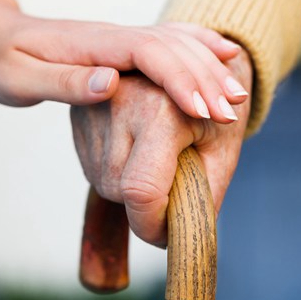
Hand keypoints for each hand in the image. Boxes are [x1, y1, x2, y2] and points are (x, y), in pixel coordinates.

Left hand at [0, 0, 249, 118]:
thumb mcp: (17, 79)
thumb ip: (64, 83)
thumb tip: (111, 83)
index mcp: (91, 45)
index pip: (148, 54)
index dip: (179, 79)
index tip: (204, 109)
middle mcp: (111, 37)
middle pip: (170, 48)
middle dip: (204, 78)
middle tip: (233, 111)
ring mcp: (117, 39)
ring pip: (174, 43)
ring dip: (207, 66)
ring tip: (237, 94)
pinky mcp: (118, 47)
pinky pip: (166, 42)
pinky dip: (197, 46)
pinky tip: (221, 52)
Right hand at [70, 48, 252, 245]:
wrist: (194, 62)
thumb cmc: (215, 108)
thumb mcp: (222, 152)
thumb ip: (202, 197)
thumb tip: (175, 237)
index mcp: (160, 108)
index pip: (141, 190)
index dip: (152, 225)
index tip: (167, 235)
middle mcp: (117, 100)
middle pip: (119, 190)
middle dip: (147, 205)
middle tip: (174, 183)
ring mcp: (92, 104)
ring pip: (103, 182)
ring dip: (130, 188)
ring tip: (158, 158)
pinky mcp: (78, 112)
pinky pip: (93, 166)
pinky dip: (117, 172)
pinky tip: (137, 148)